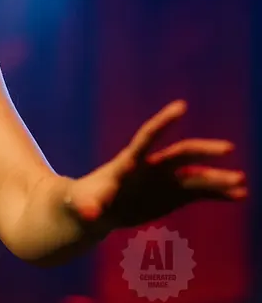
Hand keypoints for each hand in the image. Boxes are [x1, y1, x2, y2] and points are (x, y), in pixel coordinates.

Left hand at [63, 100, 246, 231]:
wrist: (94, 212)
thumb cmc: (82, 203)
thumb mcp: (80, 205)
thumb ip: (86, 207)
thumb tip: (88, 214)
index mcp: (128, 163)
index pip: (147, 137)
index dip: (163, 122)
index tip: (181, 106)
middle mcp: (151, 168)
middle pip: (180, 154)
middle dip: (202, 151)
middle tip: (228, 148)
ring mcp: (164, 181)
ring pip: (196, 176)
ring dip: (218, 179)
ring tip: (241, 183)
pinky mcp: (172, 196)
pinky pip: (200, 193)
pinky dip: (218, 194)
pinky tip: (239, 196)